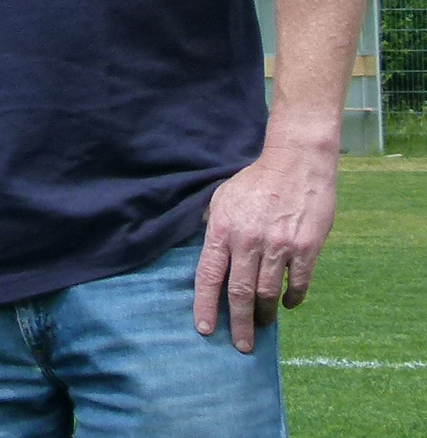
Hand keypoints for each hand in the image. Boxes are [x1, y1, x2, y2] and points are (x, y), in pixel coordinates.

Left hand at [193, 147, 337, 351]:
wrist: (296, 164)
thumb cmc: (255, 182)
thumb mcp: (222, 198)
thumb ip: (213, 227)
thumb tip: (204, 254)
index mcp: (222, 229)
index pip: (208, 276)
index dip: (205, 305)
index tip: (205, 329)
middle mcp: (248, 241)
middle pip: (239, 293)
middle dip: (238, 324)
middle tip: (241, 345)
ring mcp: (278, 246)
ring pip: (268, 293)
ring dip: (264, 314)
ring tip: (262, 324)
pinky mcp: (306, 248)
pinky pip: (298, 284)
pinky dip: (291, 298)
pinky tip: (287, 303)